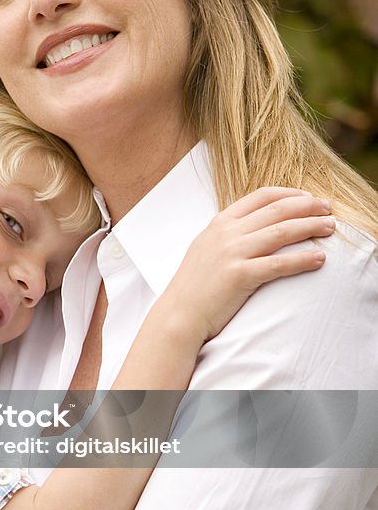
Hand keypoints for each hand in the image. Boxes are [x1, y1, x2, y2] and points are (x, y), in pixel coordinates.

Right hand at [164, 187, 333, 342]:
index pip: (261, 196)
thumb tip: (256, 225)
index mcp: (220, 222)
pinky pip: (279, 264)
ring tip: (330, 228)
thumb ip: (229, 233)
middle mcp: (227, 233)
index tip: (308, 197)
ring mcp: (232, 253)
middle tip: (328, 208)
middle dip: (307, 206)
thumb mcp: (207, 248)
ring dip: (311, 227)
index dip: (289, 194)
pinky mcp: (240, 276)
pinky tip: (319, 259)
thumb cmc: (195, 285)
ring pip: (281, 232)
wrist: (179, 314)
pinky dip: (302, 259)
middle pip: (277, 210)